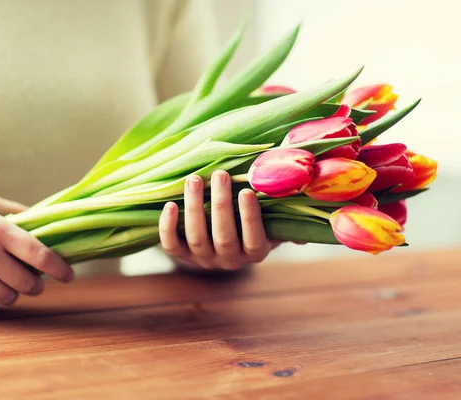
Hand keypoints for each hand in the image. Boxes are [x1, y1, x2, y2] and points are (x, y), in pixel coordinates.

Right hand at [0, 190, 73, 310]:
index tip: (69, 274)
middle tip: (35, 279)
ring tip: (9, 281)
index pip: (40, 255)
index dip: (59, 268)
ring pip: (9, 297)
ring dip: (14, 292)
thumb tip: (48, 222)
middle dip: (37, 284)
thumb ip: (19, 214)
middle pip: (28, 283)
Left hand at [159, 171, 278, 270]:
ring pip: (196, 237)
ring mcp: (203, 259)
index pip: (253, 239)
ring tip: (194, 179)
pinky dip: (168, 226)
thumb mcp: (274, 222)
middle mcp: (229, 260)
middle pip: (222, 236)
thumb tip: (320, 206)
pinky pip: (171, 245)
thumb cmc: (252, 222)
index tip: (247, 191)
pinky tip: (170, 203)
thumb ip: (290, 215)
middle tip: (218, 174)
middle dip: (220, 205)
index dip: (249, 217)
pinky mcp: (181, 255)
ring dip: (194, 208)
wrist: (220, 241)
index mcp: (255, 252)